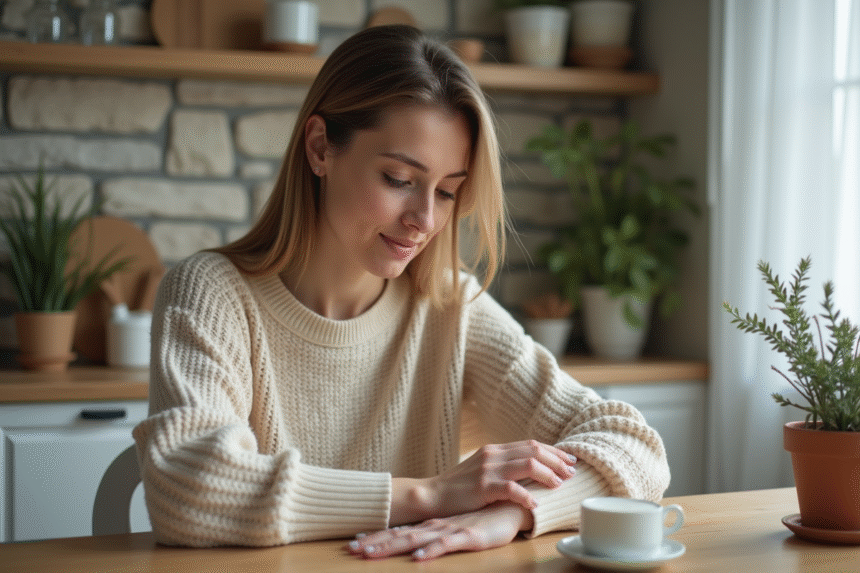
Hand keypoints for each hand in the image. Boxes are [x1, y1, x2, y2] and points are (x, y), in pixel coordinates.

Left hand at [346, 502, 532, 560]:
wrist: (513, 507)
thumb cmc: (486, 519)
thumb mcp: (458, 528)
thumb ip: (440, 533)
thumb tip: (418, 542)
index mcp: (433, 525)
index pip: (400, 531)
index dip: (378, 537)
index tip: (354, 543)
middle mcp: (437, 527)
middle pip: (400, 536)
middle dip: (375, 543)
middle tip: (351, 549)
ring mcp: (451, 531)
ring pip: (416, 540)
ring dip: (391, 546)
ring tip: (370, 553)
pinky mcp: (469, 538)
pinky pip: (446, 545)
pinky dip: (430, 551)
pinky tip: (417, 558)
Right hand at [424, 440, 575, 516]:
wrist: (433, 494)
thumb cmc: (460, 486)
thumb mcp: (483, 469)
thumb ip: (503, 466)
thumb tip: (531, 471)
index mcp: (495, 449)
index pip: (531, 444)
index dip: (554, 451)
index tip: (570, 460)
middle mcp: (494, 455)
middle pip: (534, 450)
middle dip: (557, 461)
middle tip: (572, 472)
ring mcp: (488, 470)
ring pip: (528, 465)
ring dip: (548, 475)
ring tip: (559, 485)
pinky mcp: (483, 486)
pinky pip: (511, 489)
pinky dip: (527, 496)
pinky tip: (535, 504)